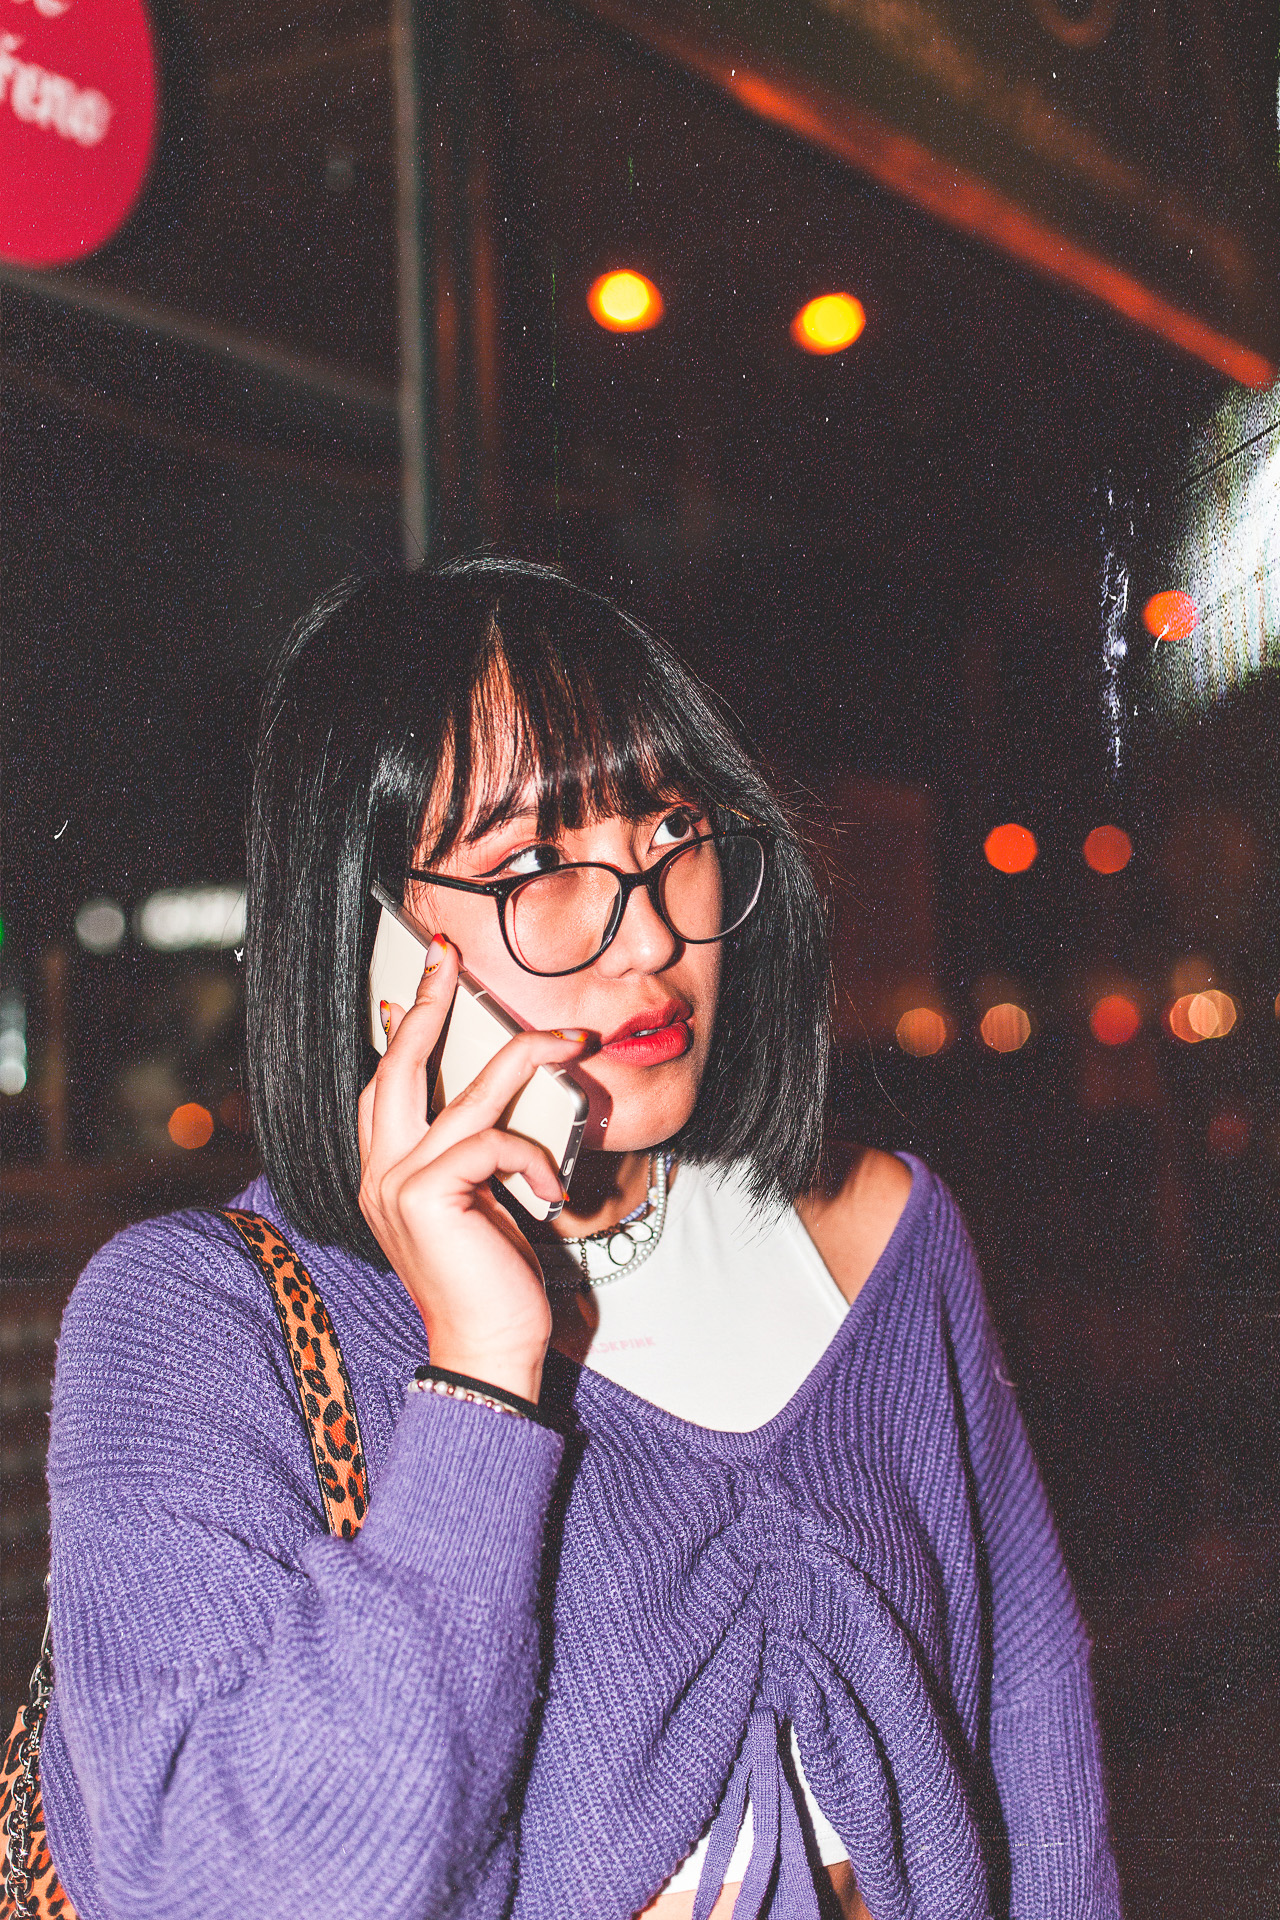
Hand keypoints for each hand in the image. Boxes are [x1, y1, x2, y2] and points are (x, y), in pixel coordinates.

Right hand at [357, 937, 586, 1403]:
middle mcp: (379, 1171)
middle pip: (399, 1065)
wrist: (488, 1350)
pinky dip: (534, 1158)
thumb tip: (500, 1099)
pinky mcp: (427, 1195)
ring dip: (525, 1058)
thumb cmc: (491, 1280)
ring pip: (465, 1093)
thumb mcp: (480, 1202)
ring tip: (572, 1041)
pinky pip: (494, 1143)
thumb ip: (474, 1153)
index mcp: (384, 1172)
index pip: (386, 1083)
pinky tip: (551, 1195)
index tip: (426, 978)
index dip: (404, 1027)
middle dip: (426, 1003)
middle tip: (447, 954)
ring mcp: (396, 1182)